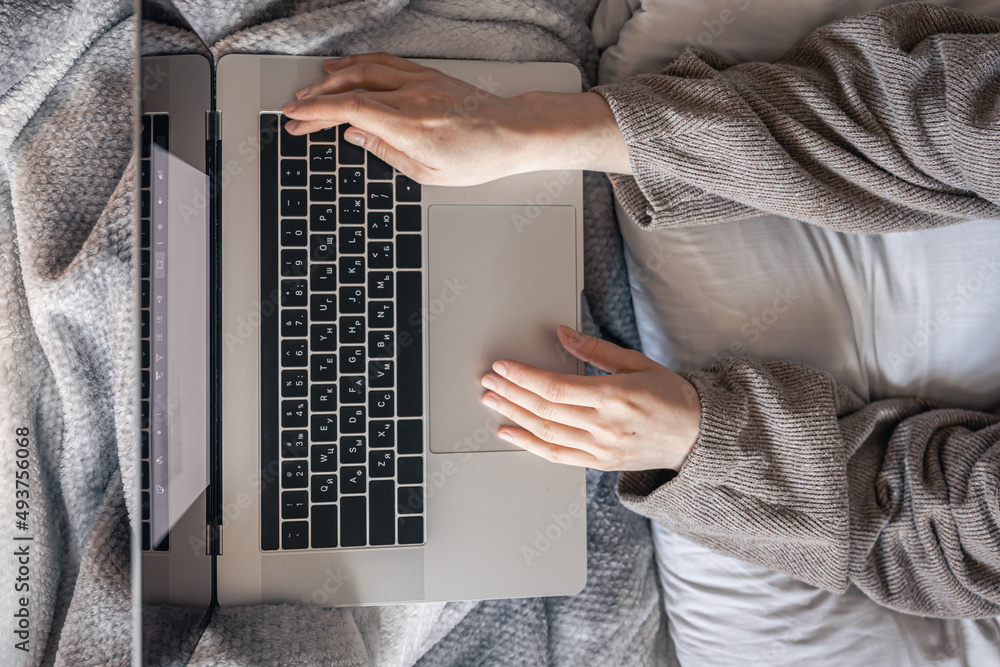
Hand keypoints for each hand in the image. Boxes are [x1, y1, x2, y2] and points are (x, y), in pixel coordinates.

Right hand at [280, 52, 630, 185]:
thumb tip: (355, 136)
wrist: (513, 133)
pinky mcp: (427, 75)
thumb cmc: (478, 158)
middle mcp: (411, 98)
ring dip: (332, 79)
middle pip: (350, 89)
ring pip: (364, 70)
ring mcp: (419, 82)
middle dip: (315, 100)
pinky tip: (345, 69)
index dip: (316, 113)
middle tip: (294, 112)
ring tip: (310, 89)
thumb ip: (386, 151)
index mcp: (409, 127)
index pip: (349, 111)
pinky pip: (384, 63)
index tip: (294, 119)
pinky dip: (359, 64)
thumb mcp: (429, 172)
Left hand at [480, 326, 701, 471]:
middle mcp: (604, 426)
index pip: (555, 387)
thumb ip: (596, 350)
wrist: (696, 437)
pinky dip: (527, 444)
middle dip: (510, 392)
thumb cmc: (670, 396)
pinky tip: (508, 431)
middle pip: (544, 409)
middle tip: (488, 380)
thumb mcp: (637, 362)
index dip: (523, 376)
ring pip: (544, 432)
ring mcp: (600, 448)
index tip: (502, 366)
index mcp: (614, 396)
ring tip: (491, 400)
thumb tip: (562, 334)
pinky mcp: (598, 463)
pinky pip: (555, 455)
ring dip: (512, 414)